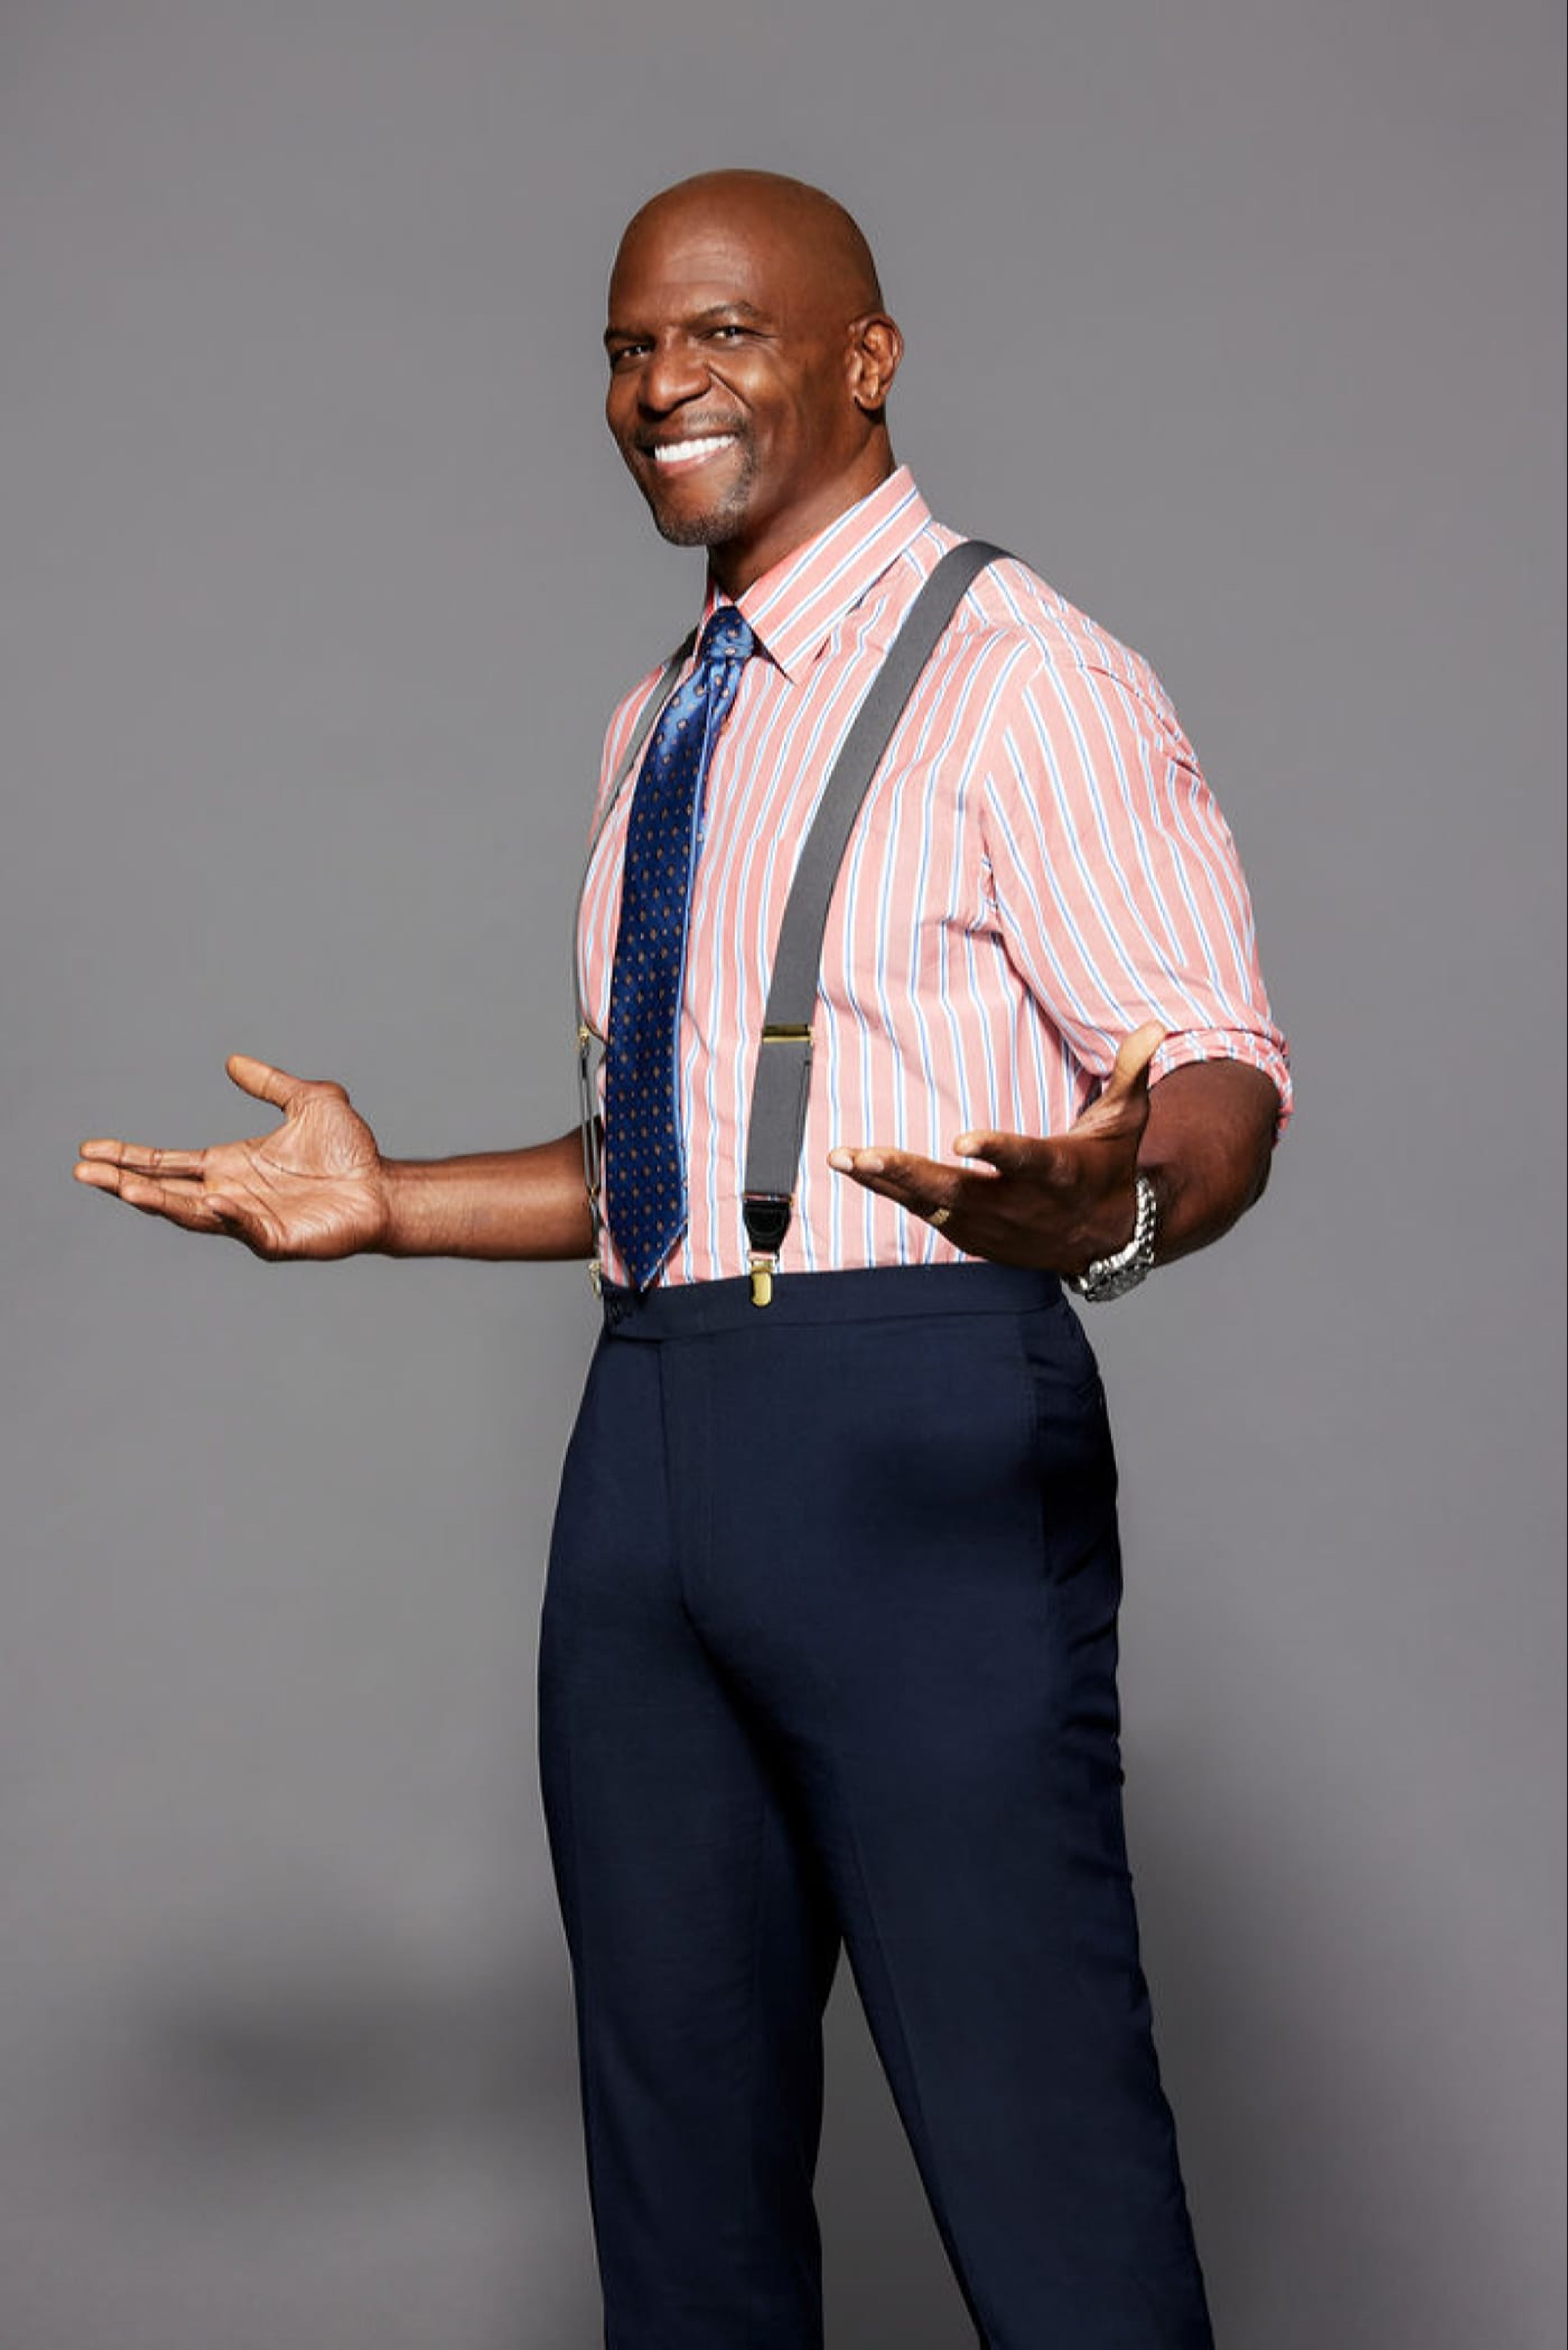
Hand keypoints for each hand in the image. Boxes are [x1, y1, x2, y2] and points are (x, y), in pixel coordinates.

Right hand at [74, 1055, 390, 1260]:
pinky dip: (229, 1217)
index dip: (129, 1157)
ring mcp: (251, 1219)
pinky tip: (212, 1202)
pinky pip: (247, 1229)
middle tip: (84, 1172)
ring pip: (194, 1214)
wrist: (384, 1186)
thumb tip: (232, 1061)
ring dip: (161, 1203)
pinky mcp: (277, 1239)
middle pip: (166, 1190)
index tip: (89, 1150)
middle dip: (124, 1182)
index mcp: (230, 1164)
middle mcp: (231, 1193)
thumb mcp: (308, 1101)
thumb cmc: (349, 1150)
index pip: (166, 1162)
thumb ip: (269, 1083)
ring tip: (126, 1190)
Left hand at [826, 1022, 1165, 1273]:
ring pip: (931, 1206)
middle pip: (957, 1191)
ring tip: (843, 1158)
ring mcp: (992, 1225)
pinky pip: (925, 1215)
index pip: (1024, 1161)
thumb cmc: (1109, 1167)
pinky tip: (858, 1171)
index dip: (996, 1150)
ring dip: (886, 1183)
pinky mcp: (974, 1236)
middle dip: (908, 1173)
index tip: (962, 1141)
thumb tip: (1154, 1025)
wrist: (1106, 1238)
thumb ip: (1131, 1073)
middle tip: (864, 1154)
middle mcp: (1018, 1204)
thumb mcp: (1125, 1122)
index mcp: (1056, 1172)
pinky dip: (892, 1195)